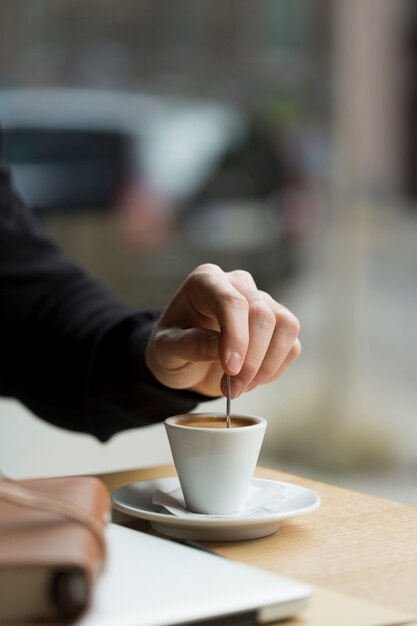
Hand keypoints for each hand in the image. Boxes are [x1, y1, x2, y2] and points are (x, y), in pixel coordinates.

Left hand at [145, 264, 300, 397]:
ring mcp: (262, 302)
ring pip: (286, 326)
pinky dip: (274, 369)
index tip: (231, 369)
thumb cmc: (172, 348)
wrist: (184, 359)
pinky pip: (292, 345)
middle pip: (262, 314)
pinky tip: (251, 381)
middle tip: (231, 389)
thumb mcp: (165, 350)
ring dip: (267, 365)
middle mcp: (238, 284)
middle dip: (251, 359)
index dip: (236, 336)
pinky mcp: (277, 324)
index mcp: (206, 281)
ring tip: (239, 387)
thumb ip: (189, 345)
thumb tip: (222, 350)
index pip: (231, 301)